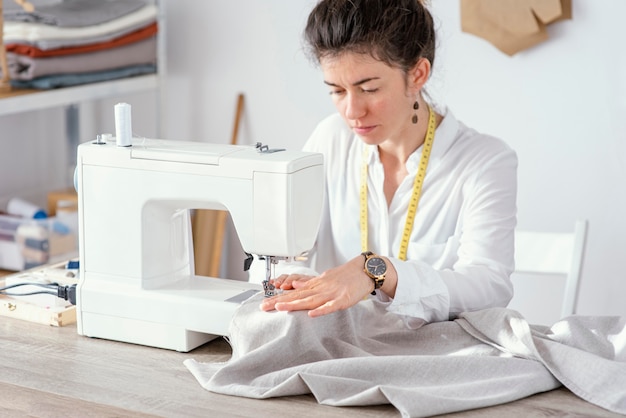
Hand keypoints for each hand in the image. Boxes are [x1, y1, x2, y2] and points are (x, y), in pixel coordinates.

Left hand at [259, 256, 373, 316]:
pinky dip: (321, 310)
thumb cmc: (345, 277)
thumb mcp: (324, 279)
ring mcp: (331, 294)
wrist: (364, 270)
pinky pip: (331, 306)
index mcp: (315, 285)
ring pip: (310, 300)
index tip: (264, 303)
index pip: (293, 293)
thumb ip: (309, 285)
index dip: (278, 298)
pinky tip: (311, 314)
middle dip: (280, 302)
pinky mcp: (343, 299)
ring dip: (295, 304)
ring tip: (280, 308)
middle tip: (264, 307)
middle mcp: (320, 289)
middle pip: (297, 296)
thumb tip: (293, 286)